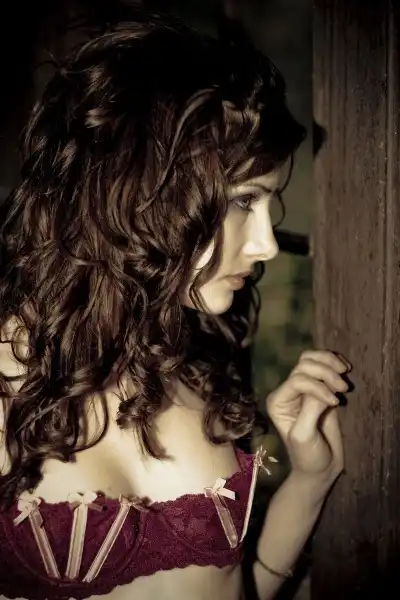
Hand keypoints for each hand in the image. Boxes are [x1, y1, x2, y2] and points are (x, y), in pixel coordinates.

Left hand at [266, 350, 350, 480]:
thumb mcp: (304, 435)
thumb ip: (310, 410)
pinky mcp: (320, 389)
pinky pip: (323, 365)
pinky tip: (345, 370)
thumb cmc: (307, 455)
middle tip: (343, 388)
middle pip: (304, 365)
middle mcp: (288, 391)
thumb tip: (325, 390)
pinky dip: (335, 362)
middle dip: (325, 372)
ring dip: (330, 362)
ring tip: (345, 374)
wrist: (321, 468)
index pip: (297, 380)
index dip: (317, 386)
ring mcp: (304, 388)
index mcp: (278, 401)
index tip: (335, 402)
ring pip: (311, 360)